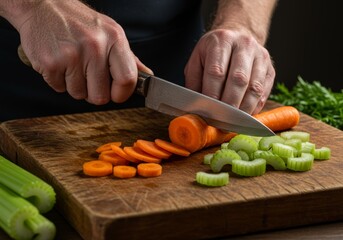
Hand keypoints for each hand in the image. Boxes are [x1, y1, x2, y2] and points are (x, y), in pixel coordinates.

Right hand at [15, 0, 150, 104]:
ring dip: (75, 86)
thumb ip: (129, 58)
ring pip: (79, 94)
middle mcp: (95, 46)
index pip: (127, 80)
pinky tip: (59, 63)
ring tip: (72, 64)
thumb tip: (148, 76)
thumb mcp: (110, 33)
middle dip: (94, 93)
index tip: (116, 94)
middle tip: (88, 77)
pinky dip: (58, 81)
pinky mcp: (50, 62)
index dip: (122, 94)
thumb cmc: (79, 21)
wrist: (42, 5)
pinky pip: (59, 89)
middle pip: (101, 96)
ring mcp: (72, 55)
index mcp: (114, 39)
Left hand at [184, 28, 274, 114]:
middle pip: (238, 80)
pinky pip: (264, 92)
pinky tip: (243, 115)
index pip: (217, 72)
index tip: (207, 111)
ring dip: (243, 109)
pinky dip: (253, 107)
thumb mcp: (197, 60)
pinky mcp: (270, 69)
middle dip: (228, 105)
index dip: (211, 95)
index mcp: (222, 40)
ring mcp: (261, 56)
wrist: (238, 34)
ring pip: (254, 88)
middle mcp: (244, 45)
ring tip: (232, 122)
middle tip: (220, 121)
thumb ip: (194, 82)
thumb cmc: (213, 52)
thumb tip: (196, 107)